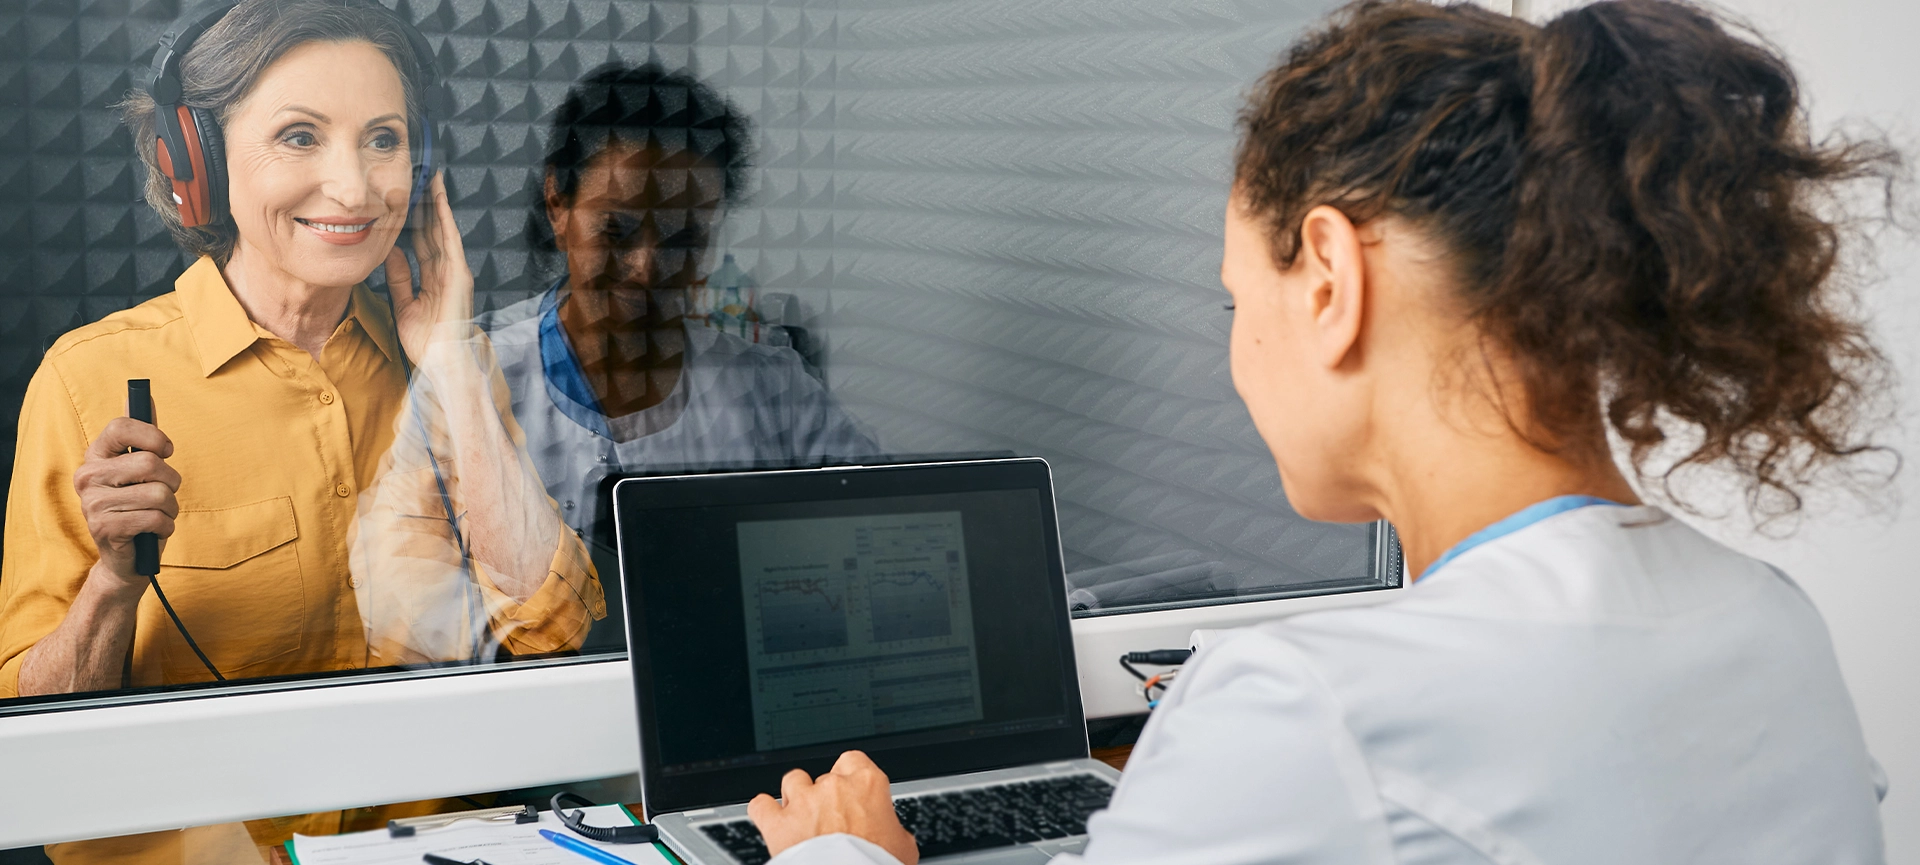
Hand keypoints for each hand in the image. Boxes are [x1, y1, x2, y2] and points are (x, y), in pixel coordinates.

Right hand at [73, 416, 179, 593]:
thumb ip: (142, 434)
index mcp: (95, 456)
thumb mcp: (141, 470)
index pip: (121, 427)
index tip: (167, 451)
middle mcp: (87, 476)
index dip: (153, 436)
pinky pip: (156, 518)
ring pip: (158, 493)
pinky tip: (153, 531)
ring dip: (171, 508)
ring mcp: (92, 503)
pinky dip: (165, 526)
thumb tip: (140, 394)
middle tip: (164, 494)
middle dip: (172, 481)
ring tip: (158, 515)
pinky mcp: (104, 528)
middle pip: (150, 463)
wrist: (128, 557)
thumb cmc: (139, 507)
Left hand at [386, 172, 474, 364]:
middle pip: (434, 231)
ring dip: (436, 202)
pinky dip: (445, 216)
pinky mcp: (458, 271)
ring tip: (429, 177)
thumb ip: (399, 277)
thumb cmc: (426, 341)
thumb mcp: (404, 304)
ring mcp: (455, 270)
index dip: (415, 221)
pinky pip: (450, 238)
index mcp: (434, 279)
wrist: (442, 360)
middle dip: (426, 205)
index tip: (405, 200)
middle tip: (417, 177)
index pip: (423, 243)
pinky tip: (438, 198)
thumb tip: (390, 251)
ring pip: (442, 228)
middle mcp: (447, 271)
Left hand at [747, 751, 918, 864]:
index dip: (852, 775)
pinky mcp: (778, 823)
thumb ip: (893, 831)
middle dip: (827, 795)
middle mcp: (833, 786)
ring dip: (796, 795)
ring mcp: (803, 802)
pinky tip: (770, 818)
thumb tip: (893, 836)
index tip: (854, 790)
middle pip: (825, 776)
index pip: (855, 760)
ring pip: (792, 781)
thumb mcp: (903, 847)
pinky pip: (761, 805)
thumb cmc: (876, 864)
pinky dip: (765, 811)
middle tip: (834, 819)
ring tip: (803, 815)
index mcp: (867, 785)